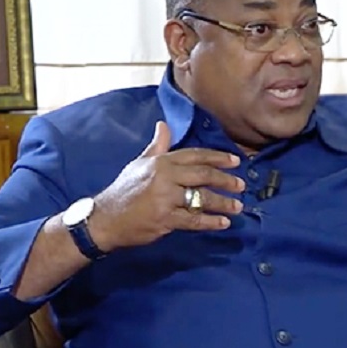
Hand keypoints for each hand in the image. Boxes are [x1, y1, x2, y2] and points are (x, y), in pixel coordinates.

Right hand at [88, 121, 244, 251]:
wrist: (105, 219)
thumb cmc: (124, 191)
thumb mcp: (139, 164)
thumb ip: (157, 146)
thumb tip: (164, 125)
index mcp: (161, 162)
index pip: (195, 155)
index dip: (217, 157)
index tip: (235, 161)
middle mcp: (164, 177)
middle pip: (203, 175)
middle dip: (225, 180)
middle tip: (241, 185)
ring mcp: (165, 198)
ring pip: (201, 198)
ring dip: (223, 202)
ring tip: (238, 206)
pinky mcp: (164, 219)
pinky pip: (193, 220)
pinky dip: (210, 222)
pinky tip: (223, 223)